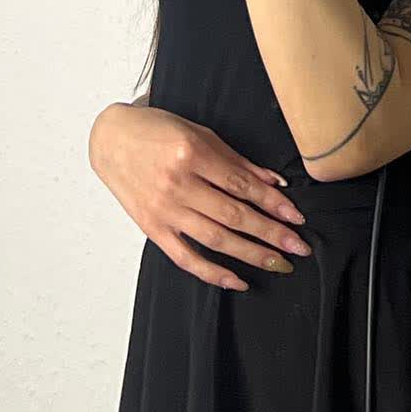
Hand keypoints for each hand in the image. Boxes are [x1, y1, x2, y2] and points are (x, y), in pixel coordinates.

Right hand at [87, 100, 313, 290]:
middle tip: (299, 247)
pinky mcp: (152, 228)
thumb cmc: (158, 131)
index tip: (297, 218)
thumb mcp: (201, 133)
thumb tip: (275, 182)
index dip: (274, 203)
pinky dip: (212, 273)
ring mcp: (164, 210)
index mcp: (192, 154)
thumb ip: (238, 161)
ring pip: (215, 239)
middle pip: (234, 215)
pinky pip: (186, 258)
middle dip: (271, 233)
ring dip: (251, 254)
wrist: (111, 140)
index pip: (243, 185)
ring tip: (278, 263)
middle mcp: (178, 184)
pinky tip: (237, 280)